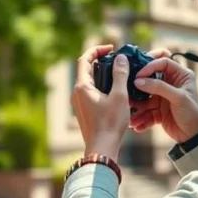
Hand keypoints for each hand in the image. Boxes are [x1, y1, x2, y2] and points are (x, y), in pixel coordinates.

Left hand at [72, 45, 130, 159]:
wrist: (102, 149)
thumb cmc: (110, 124)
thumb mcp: (119, 96)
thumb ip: (120, 75)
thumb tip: (121, 58)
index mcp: (82, 86)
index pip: (84, 59)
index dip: (96, 50)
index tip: (110, 48)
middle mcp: (77, 93)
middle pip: (87, 70)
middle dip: (102, 62)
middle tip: (118, 61)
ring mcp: (79, 103)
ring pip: (90, 82)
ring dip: (104, 76)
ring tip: (120, 75)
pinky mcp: (85, 111)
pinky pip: (92, 93)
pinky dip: (103, 88)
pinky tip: (117, 92)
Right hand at [129, 49, 197, 143]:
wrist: (195, 136)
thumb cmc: (193, 113)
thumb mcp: (179, 97)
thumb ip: (159, 87)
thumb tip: (139, 80)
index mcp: (180, 76)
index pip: (163, 63)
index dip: (150, 66)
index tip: (138, 75)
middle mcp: (171, 85)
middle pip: (150, 80)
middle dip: (138, 88)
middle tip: (128, 92)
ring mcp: (163, 98)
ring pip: (145, 99)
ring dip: (138, 107)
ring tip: (130, 114)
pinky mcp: (159, 111)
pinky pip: (146, 112)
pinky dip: (141, 119)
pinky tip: (136, 125)